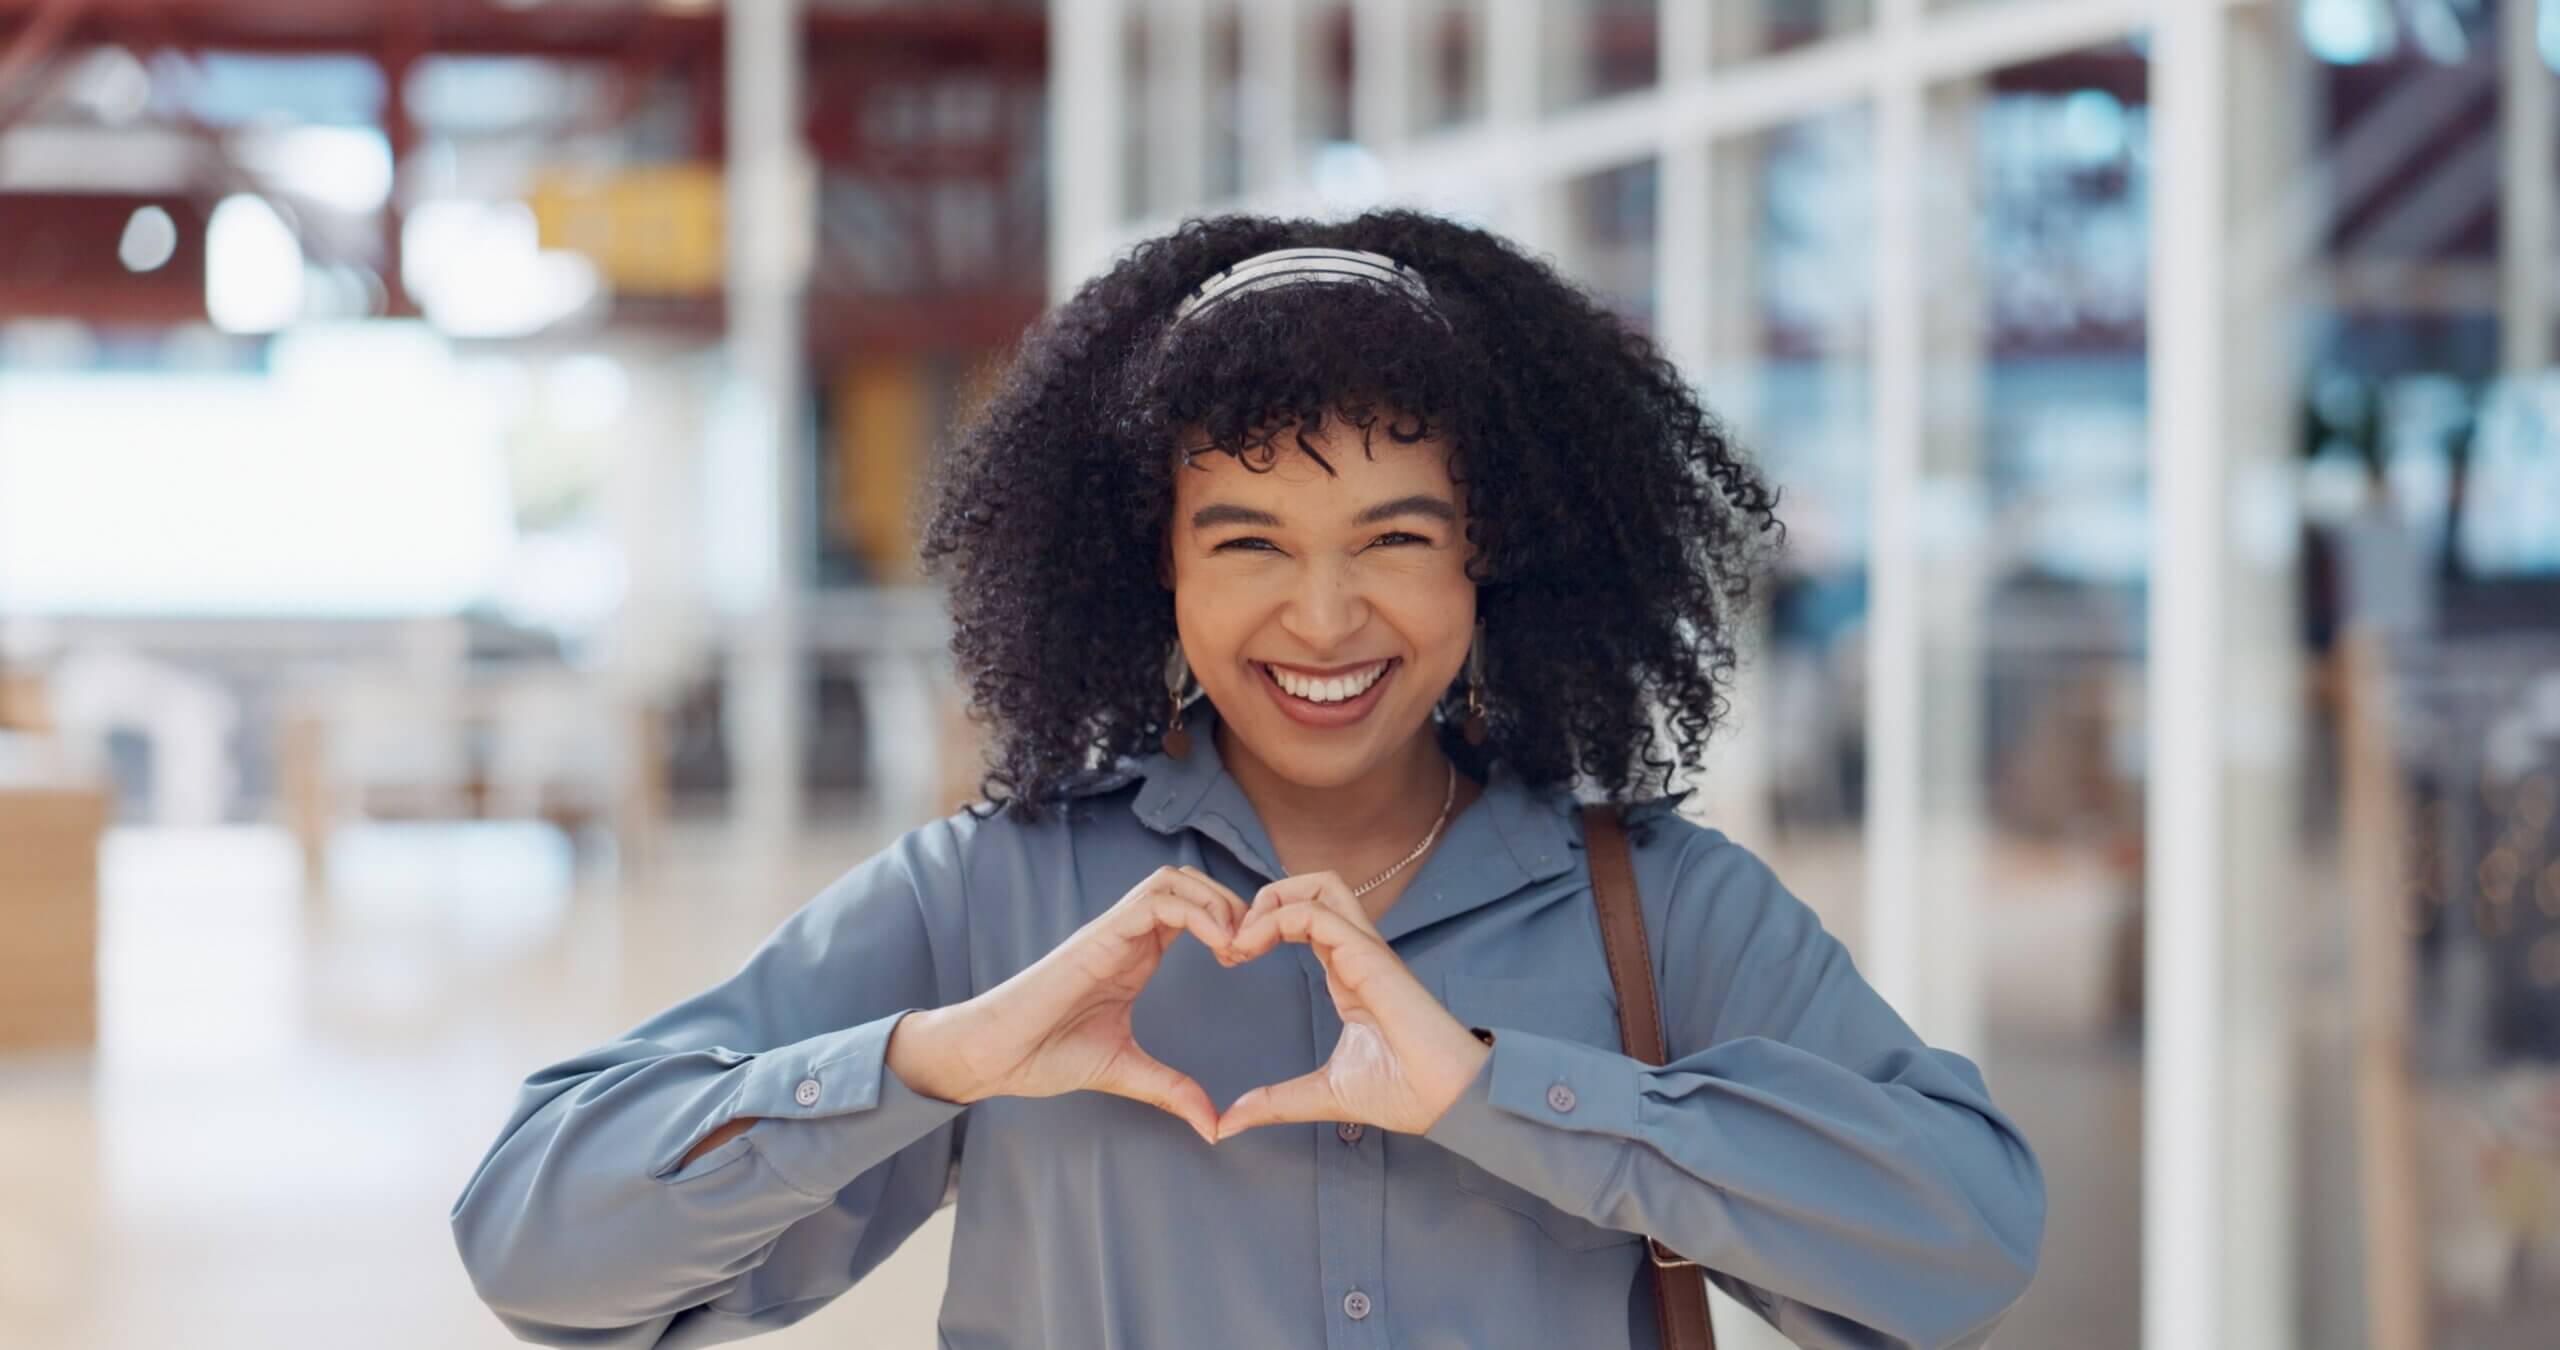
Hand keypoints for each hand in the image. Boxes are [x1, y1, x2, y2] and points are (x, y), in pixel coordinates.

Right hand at [900, 865, 1244, 1144]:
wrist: (994, 1055)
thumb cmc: (1045, 1054)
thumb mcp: (1126, 1071)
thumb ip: (1171, 1090)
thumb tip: (1214, 1126)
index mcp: (1135, 954)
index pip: (1191, 908)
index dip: (1228, 922)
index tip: (1248, 960)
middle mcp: (1126, 934)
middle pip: (1189, 882)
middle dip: (1231, 903)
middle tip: (1254, 947)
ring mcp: (1112, 930)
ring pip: (1174, 880)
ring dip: (1216, 902)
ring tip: (1237, 946)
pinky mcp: (1099, 936)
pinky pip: (1156, 902)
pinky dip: (1197, 913)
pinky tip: (1219, 946)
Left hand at [1212, 870, 1491, 1139]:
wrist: (1445, 1102)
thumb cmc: (1403, 1092)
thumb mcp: (1323, 1094)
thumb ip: (1276, 1102)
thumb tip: (1231, 1121)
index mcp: (1347, 973)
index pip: (1306, 919)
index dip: (1262, 926)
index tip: (1229, 958)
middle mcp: (1355, 953)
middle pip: (1314, 886)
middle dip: (1265, 899)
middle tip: (1229, 940)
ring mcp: (1365, 951)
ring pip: (1320, 885)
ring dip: (1271, 901)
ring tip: (1239, 940)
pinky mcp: (1369, 958)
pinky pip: (1319, 915)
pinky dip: (1277, 919)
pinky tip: (1250, 948)